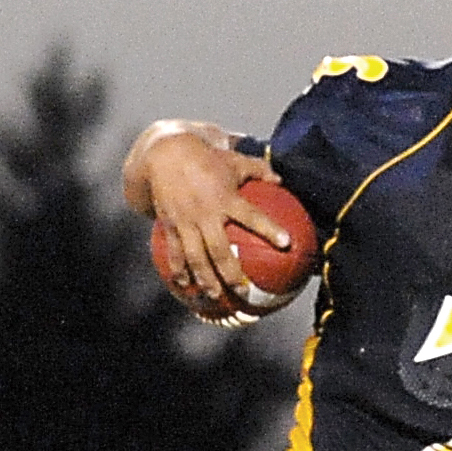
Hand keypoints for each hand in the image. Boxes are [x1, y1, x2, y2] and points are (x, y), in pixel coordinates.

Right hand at [142, 133, 287, 303]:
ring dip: (206, 280)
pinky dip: (179, 271)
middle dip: (232, 274)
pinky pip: (175, 253)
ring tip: (215, 296)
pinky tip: (185, 286)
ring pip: (196, 258)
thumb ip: (259, 169)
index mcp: (225, 197)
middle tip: (245, 292)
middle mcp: (205, 213)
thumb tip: (281, 180)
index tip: (287, 243)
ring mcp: (186, 222)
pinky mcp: (169, 226)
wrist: (165, 153)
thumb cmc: (206, 158)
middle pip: (220, 251)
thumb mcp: (234, 160)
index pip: (252, 215)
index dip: (270, 229)